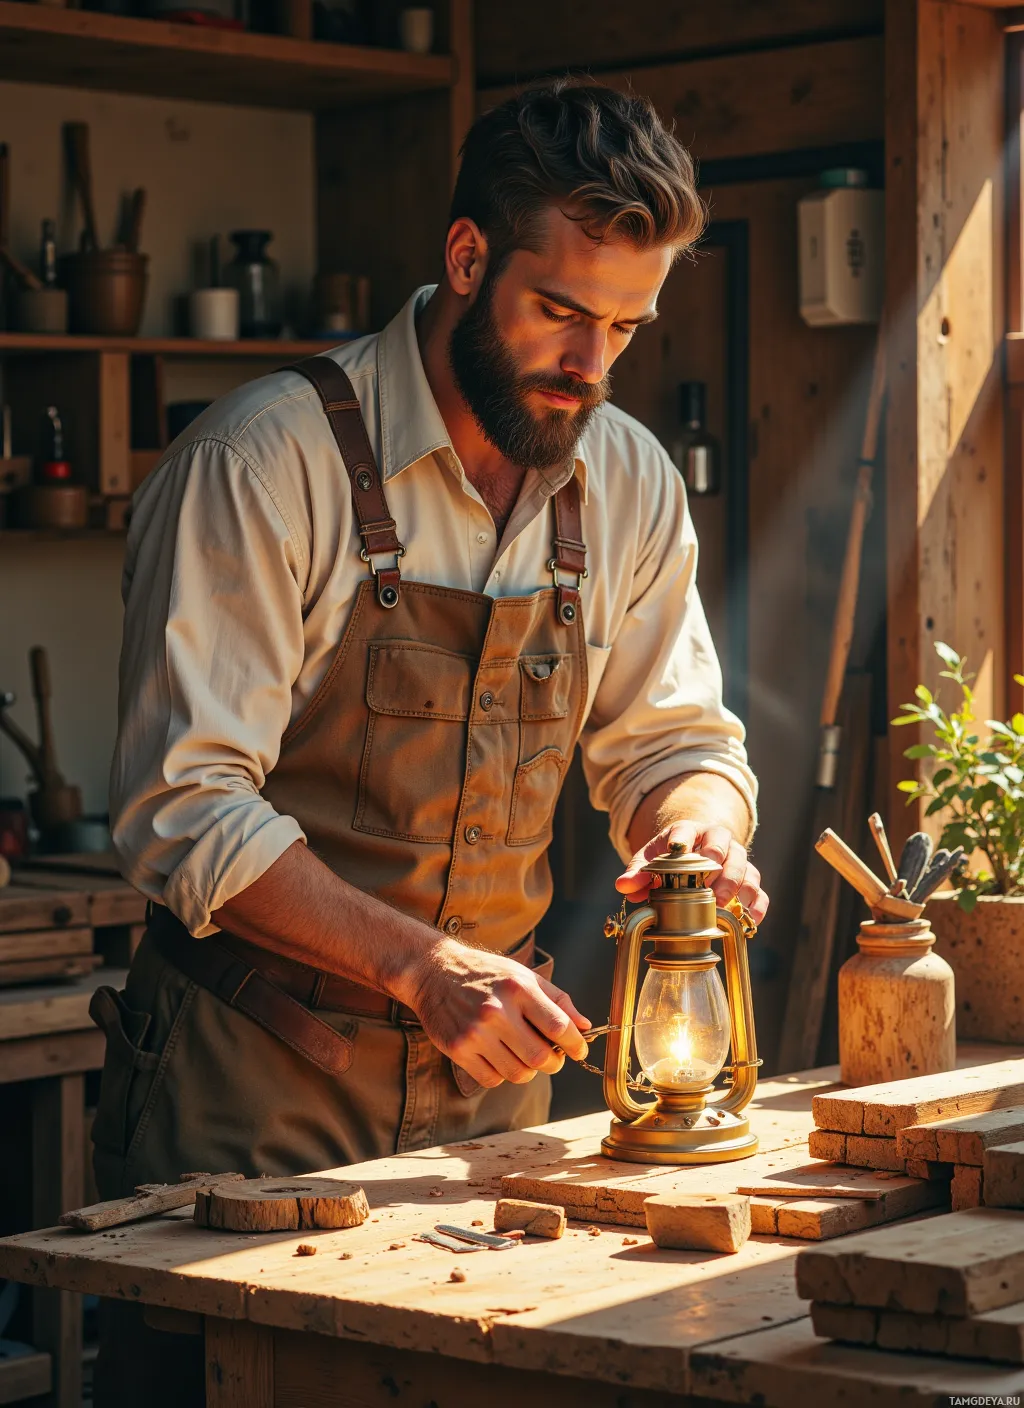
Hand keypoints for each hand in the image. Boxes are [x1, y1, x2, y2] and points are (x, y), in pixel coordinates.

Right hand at [405, 938, 591, 1088]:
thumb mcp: (524, 976)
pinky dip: (501, 1074)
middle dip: (553, 1063)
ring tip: (520, 1052)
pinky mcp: (458, 1049)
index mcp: (519, 988)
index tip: (578, 1050)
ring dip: (527, 1070)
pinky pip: (492, 1079)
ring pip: (518, 1074)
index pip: (559, 1027)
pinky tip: (497, 1055)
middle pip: (541, 1058)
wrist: (435, 972)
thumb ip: (558, 1001)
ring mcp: (476, 1033)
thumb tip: (585, 1027)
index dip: (576, 1045)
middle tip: (550, 1056)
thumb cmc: (486, 974)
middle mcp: (497, 1011)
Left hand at [615, 818, 768, 923]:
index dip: (683, 837)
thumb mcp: (651, 859)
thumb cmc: (670, 857)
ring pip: (746, 868)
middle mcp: (718, 841)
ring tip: (724, 905)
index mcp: (689, 831)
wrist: (695, 852)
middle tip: (708, 889)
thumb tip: (623, 886)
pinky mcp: (749, 879)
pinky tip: (749, 921)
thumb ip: (637, 872)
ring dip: (737, 887)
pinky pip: (759, 892)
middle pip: (724, 847)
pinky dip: (755, 906)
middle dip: (717, 868)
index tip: (677, 847)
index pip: (687, 830)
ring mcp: (737, 860)